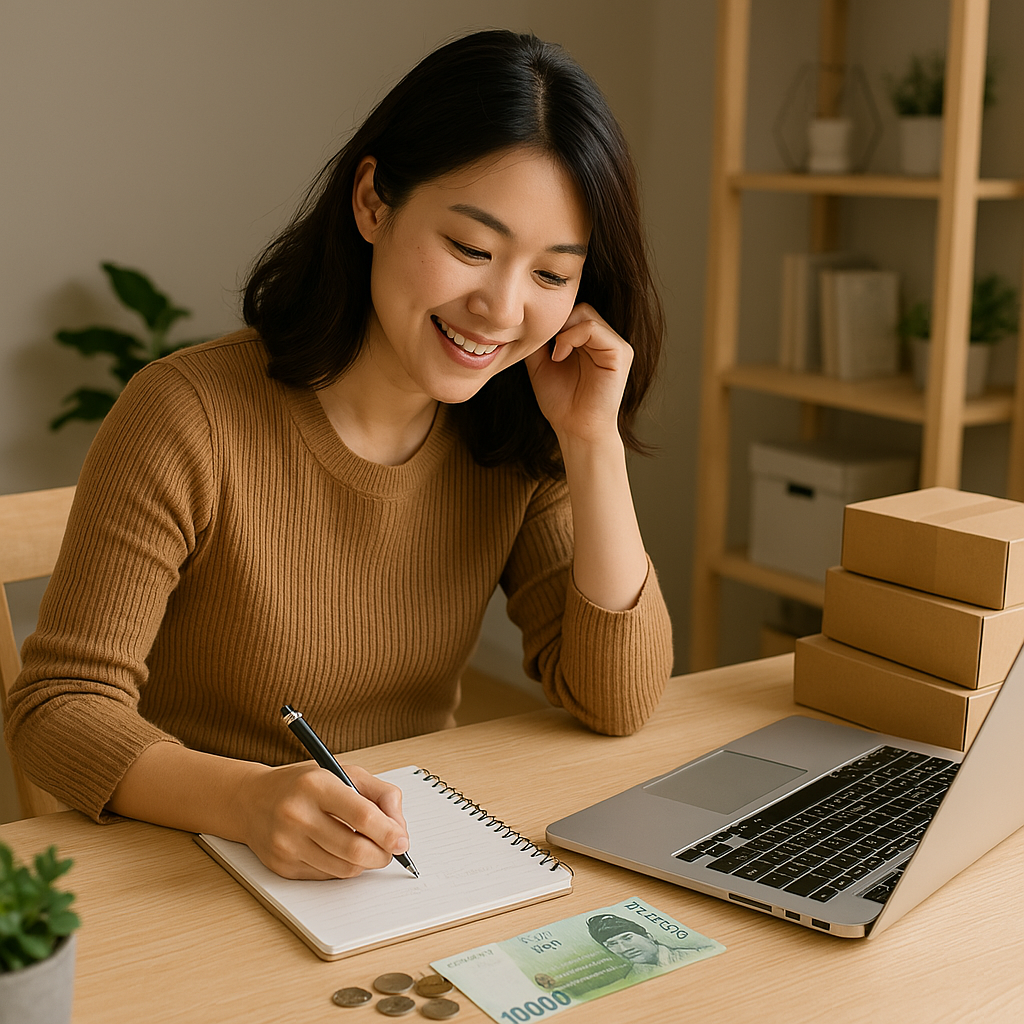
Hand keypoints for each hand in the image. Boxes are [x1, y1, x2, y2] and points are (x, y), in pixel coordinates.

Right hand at [238, 761, 409, 878]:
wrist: (252, 800)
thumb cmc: (304, 784)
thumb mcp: (344, 772)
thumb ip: (380, 794)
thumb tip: (400, 828)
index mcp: (317, 786)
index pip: (362, 816)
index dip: (389, 832)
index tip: (402, 841)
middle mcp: (298, 815)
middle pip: (355, 849)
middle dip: (382, 854)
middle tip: (390, 849)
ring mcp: (287, 844)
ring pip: (345, 868)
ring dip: (365, 863)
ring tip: (366, 846)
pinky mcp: (283, 866)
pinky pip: (328, 876)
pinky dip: (343, 867)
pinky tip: (338, 850)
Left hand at [524, 303, 632, 446]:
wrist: (576, 428)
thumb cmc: (560, 401)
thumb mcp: (541, 363)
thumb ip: (539, 339)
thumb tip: (527, 316)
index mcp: (590, 340)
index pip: (571, 311)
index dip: (552, 320)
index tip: (535, 340)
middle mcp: (605, 339)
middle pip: (578, 307)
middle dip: (557, 323)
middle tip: (544, 346)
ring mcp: (615, 345)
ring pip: (585, 313)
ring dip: (563, 330)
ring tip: (554, 354)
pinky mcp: (620, 353)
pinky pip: (594, 328)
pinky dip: (572, 337)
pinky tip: (560, 355)